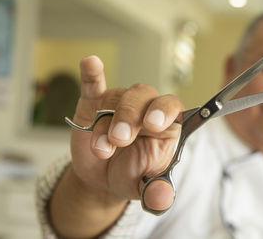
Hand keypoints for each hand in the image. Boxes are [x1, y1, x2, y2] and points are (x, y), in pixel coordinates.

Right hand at [70, 55, 183, 210]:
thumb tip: (162, 200)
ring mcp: (118, 105)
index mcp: (164, 126)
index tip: (153, 124)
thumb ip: (157, 193)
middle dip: (129, 117)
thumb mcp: (145, 188)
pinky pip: (93, 85)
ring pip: (115, 98)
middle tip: (120, 140)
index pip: (172, 107)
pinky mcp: (93, 104)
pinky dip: (91, 74)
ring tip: (102, 149)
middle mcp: (144, 109)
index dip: (164, 110)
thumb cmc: (131, 176)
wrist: (102, 178)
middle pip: (142, 96)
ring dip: (106, 122)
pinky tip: (90, 63)